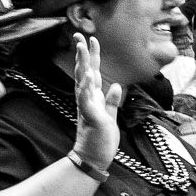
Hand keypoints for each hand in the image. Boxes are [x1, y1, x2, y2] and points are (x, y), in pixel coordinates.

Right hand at [69, 34, 120, 174]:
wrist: (93, 159)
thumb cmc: (100, 140)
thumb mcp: (110, 117)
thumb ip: (112, 101)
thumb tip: (116, 86)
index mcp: (93, 99)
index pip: (92, 73)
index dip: (92, 56)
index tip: (91, 39)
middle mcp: (87, 100)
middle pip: (84, 72)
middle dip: (82, 54)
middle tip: (78, 36)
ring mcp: (87, 107)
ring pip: (83, 81)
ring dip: (82, 64)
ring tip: (81, 48)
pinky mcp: (90, 116)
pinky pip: (87, 99)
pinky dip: (87, 87)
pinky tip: (88, 75)